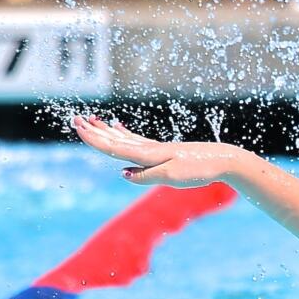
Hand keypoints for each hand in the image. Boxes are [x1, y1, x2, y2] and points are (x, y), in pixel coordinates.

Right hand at [73, 114, 250, 187]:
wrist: (223, 160)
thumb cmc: (199, 171)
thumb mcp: (173, 177)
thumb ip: (147, 175)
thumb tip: (123, 172)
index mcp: (149, 155)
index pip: (116, 148)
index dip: (96, 139)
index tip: (79, 128)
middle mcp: (150, 149)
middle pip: (116, 140)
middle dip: (95, 132)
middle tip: (75, 120)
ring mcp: (156, 148)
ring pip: (124, 139)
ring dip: (106, 131)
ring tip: (91, 120)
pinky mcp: (164, 150)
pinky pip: (137, 141)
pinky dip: (124, 134)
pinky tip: (117, 128)